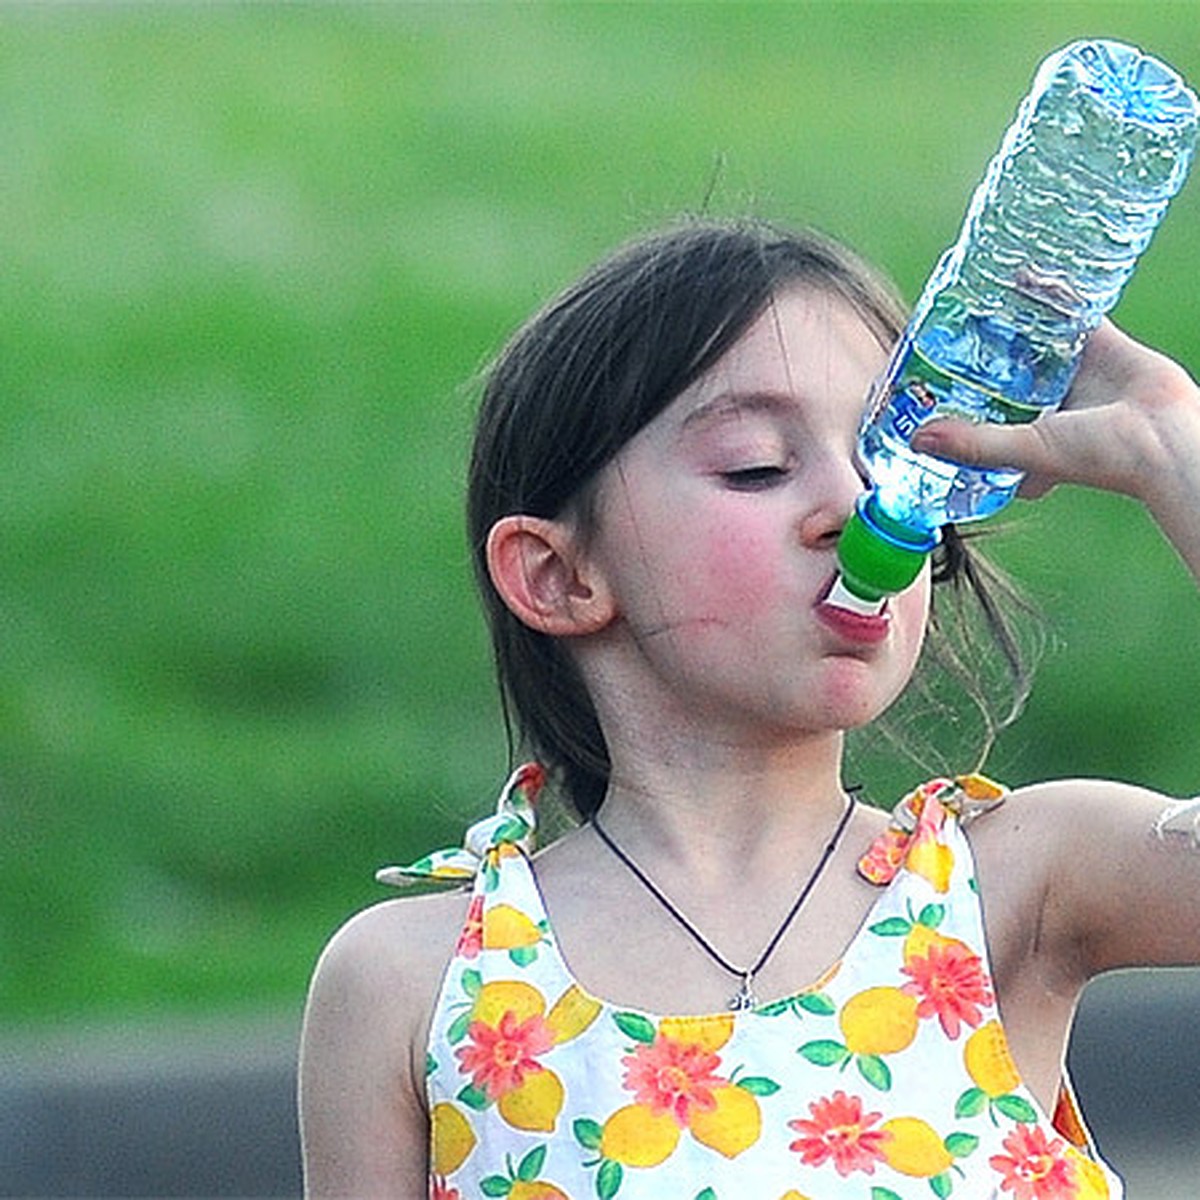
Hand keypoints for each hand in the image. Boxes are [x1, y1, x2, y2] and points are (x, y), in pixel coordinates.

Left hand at [909, 319, 1199, 503]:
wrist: (1166, 438)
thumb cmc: (1101, 458)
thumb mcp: (1026, 451)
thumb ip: (974, 444)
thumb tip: (917, 439)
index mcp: (1024, 434)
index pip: (978, 415)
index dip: (951, 400)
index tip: (919, 382)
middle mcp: (1046, 405)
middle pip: (1001, 374)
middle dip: (977, 356)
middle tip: (943, 333)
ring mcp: (1073, 374)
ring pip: (1032, 341)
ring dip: (1008, 322)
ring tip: (973, 299)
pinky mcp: (1101, 345)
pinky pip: (1071, 313)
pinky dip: (1050, 295)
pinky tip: (1022, 274)